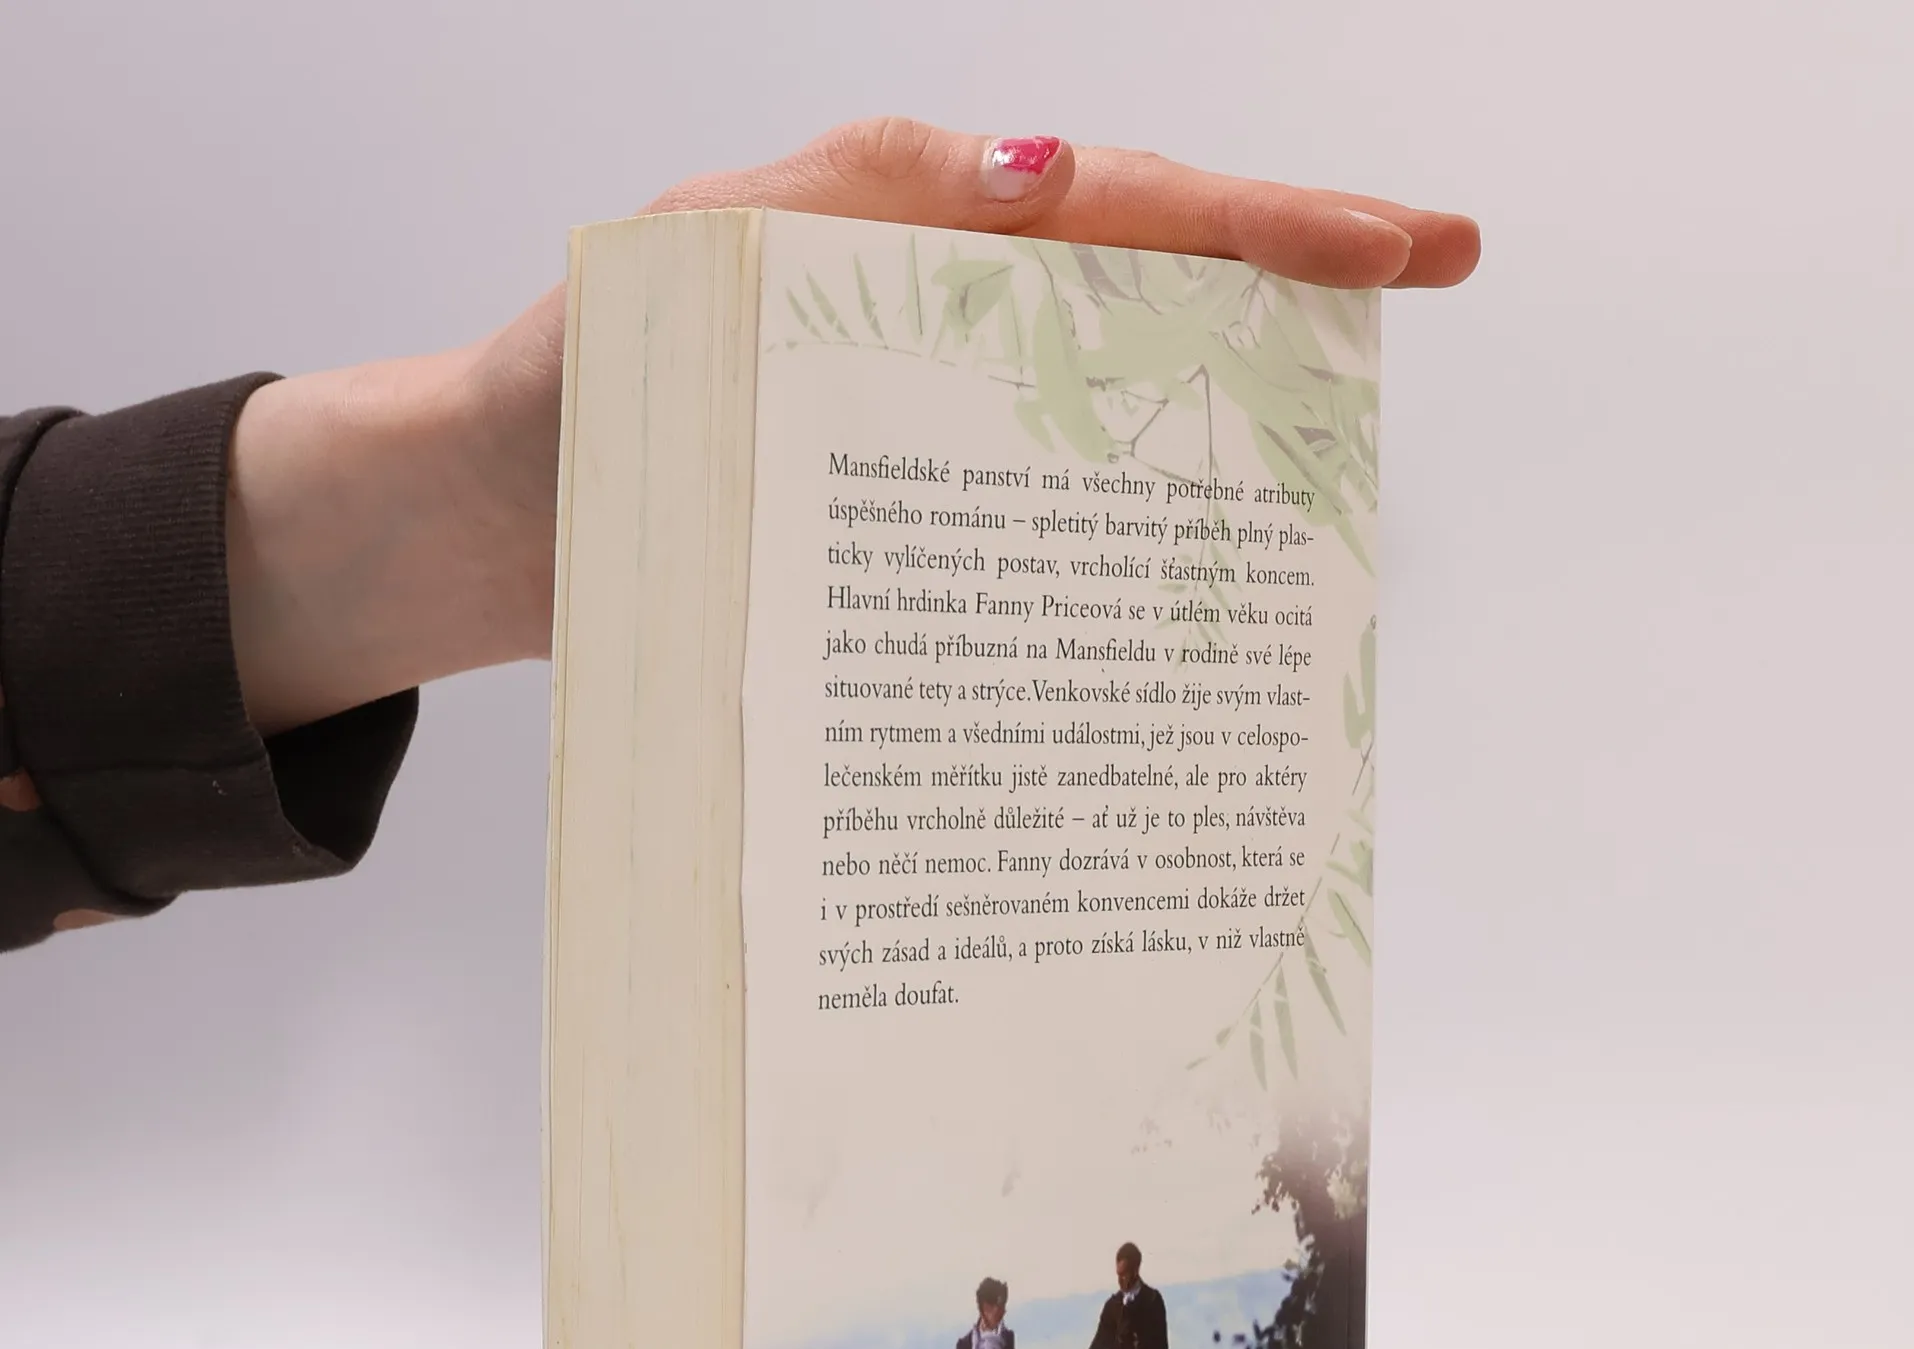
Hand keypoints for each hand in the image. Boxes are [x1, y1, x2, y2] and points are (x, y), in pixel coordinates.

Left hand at [227, 119, 1478, 735]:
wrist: (481, 532)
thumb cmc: (564, 387)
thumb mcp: (685, 257)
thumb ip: (849, 200)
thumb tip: (1039, 178)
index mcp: (906, 238)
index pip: (1121, 207)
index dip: (1272, 223)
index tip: (1406, 245)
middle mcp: (934, 328)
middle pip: (1145, 294)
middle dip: (1287, 297)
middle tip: (1416, 302)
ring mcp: (926, 433)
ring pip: (1104, 413)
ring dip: (1217, 427)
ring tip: (1330, 465)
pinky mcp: (898, 532)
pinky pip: (1025, 521)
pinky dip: (1101, 545)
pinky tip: (1164, 588)